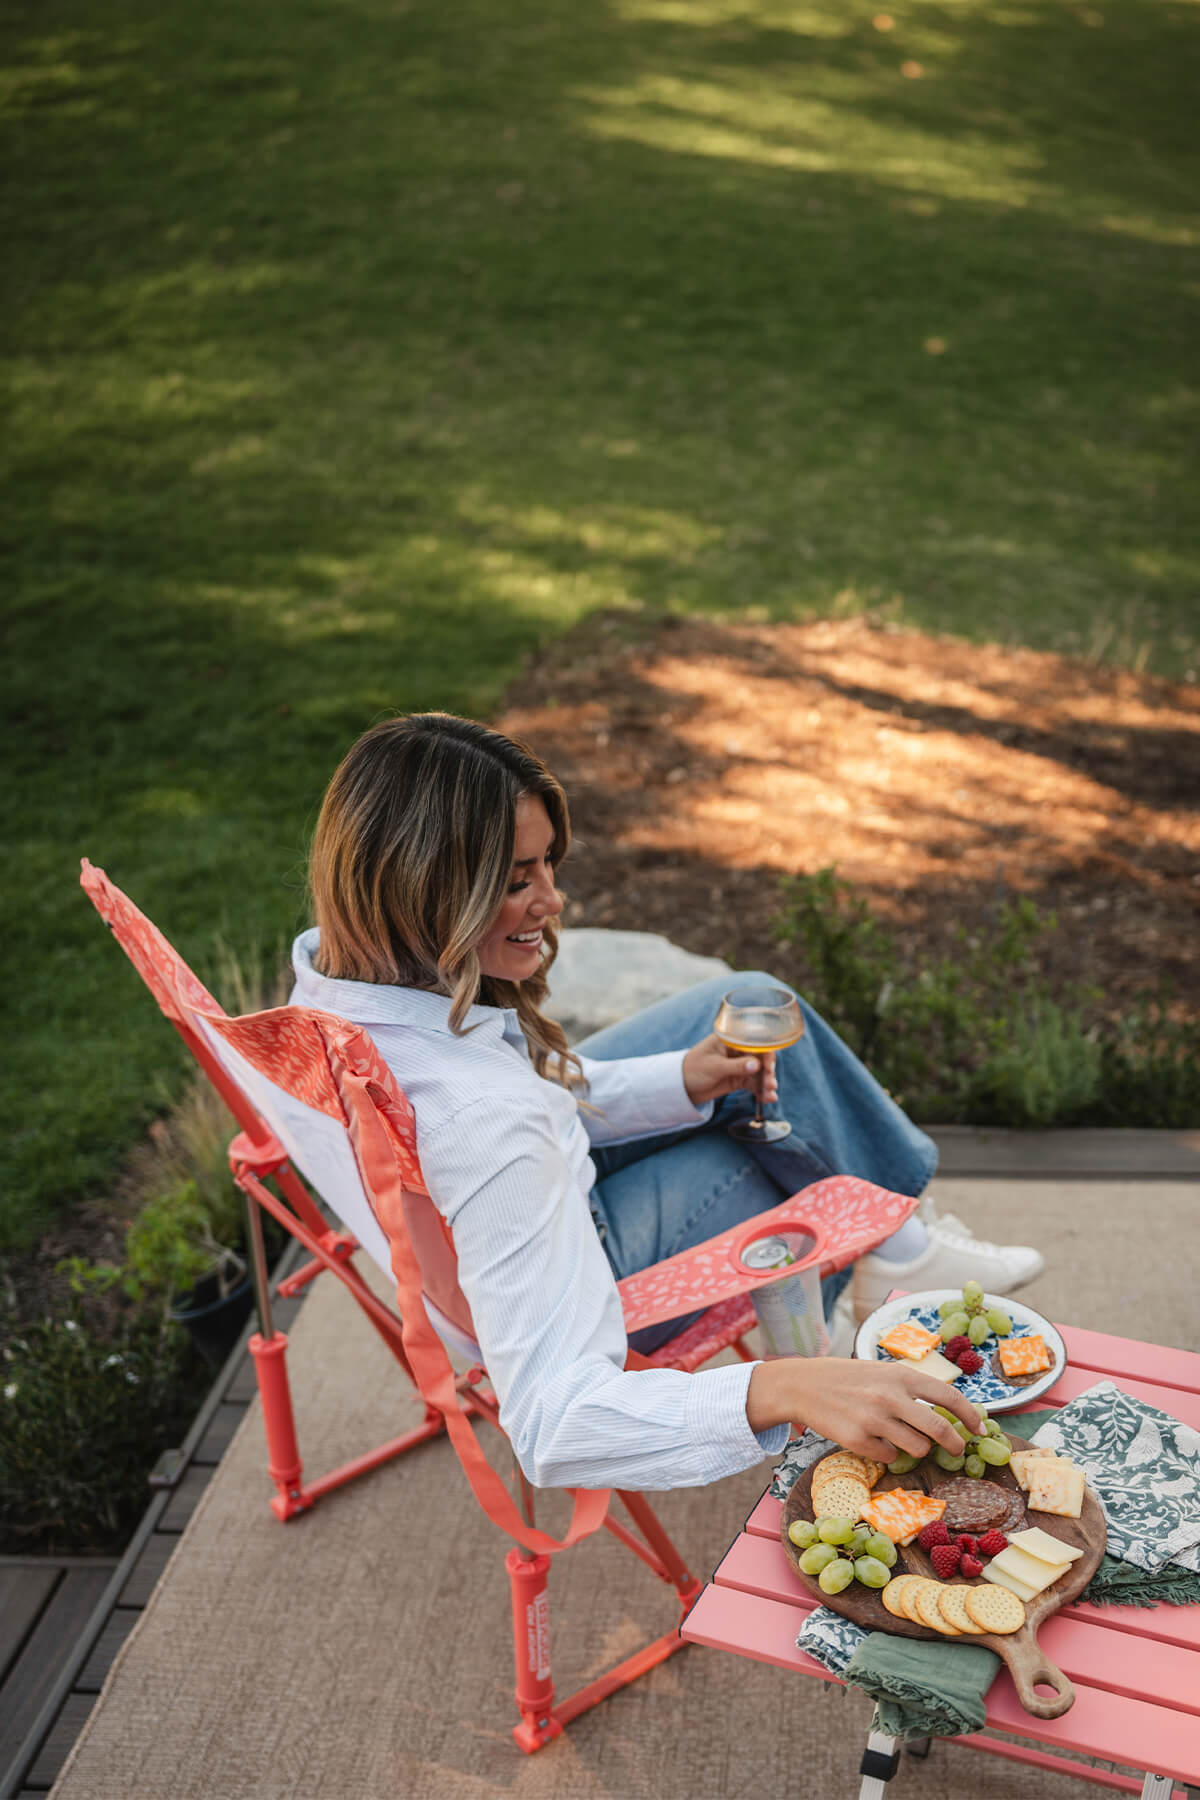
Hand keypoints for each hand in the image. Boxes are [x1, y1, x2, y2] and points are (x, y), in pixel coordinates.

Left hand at [682, 1032, 779, 1107]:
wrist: (681, 1087)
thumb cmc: (692, 1069)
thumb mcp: (714, 1067)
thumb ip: (735, 1066)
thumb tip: (756, 1065)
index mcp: (731, 1040)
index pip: (754, 1042)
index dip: (765, 1052)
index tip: (768, 1066)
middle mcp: (737, 1051)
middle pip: (760, 1058)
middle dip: (768, 1070)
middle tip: (770, 1083)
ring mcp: (739, 1066)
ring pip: (759, 1073)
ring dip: (766, 1082)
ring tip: (770, 1093)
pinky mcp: (738, 1079)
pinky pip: (753, 1084)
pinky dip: (761, 1091)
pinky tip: (768, 1099)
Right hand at [745, 1355, 981, 1462]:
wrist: (805, 1384)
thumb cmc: (848, 1378)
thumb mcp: (882, 1371)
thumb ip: (910, 1388)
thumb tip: (947, 1412)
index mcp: (900, 1375)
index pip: (948, 1396)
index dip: (969, 1415)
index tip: (979, 1428)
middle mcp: (890, 1396)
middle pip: (939, 1429)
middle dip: (954, 1444)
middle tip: (956, 1449)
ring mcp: (874, 1420)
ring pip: (917, 1448)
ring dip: (917, 1449)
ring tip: (902, 1439)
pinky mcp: (858, 1440)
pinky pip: (889, 1457)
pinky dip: (887, 1453)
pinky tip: (873, 1439)